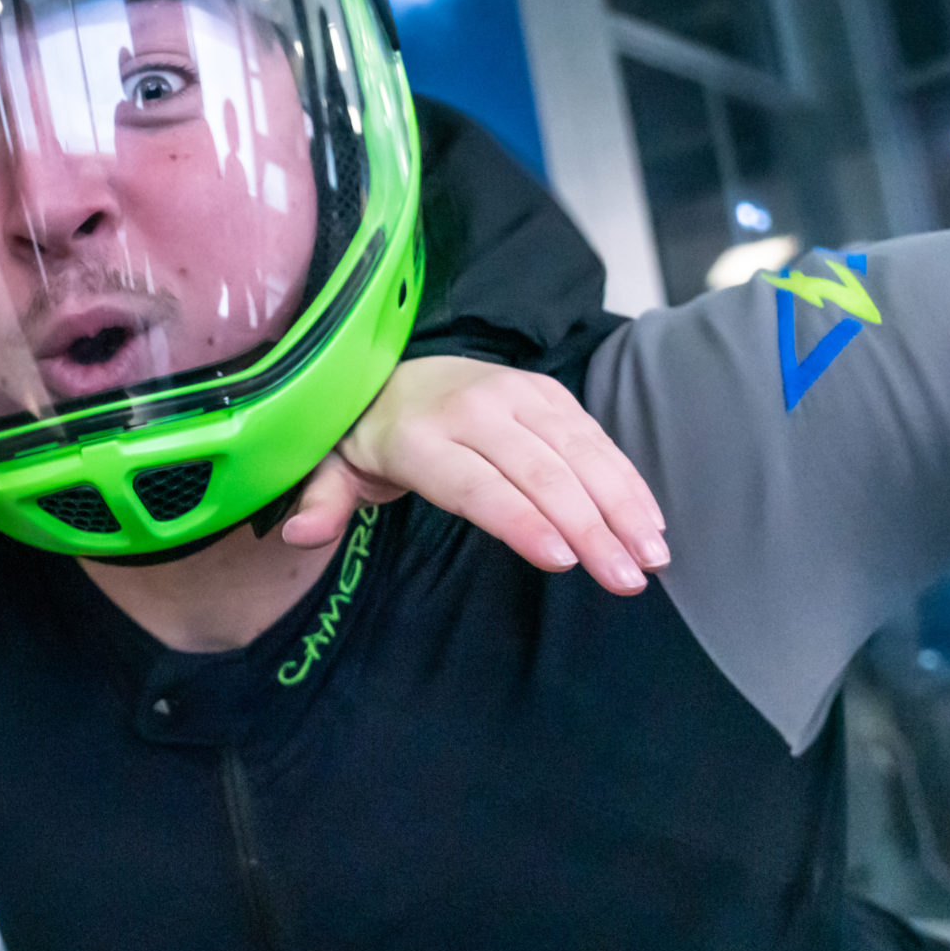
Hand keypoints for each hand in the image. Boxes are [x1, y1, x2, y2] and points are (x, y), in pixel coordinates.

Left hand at [282, 356, 668, 595]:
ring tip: (651, 558)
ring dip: (621, 505)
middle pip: (539, 474)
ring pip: (578, 453)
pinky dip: (625, 480)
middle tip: (624, 580)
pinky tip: (650, 522)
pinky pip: (594, 437)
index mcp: (417, 436)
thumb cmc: (368, 437)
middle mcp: (472, 409)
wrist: (394, 370)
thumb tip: (299, 532)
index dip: (520, 520)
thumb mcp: (333, 468)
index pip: (477, 485)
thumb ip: (321, 502)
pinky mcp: (547, 392)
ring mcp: (516, 395)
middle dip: (589, 528)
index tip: (562, 559)